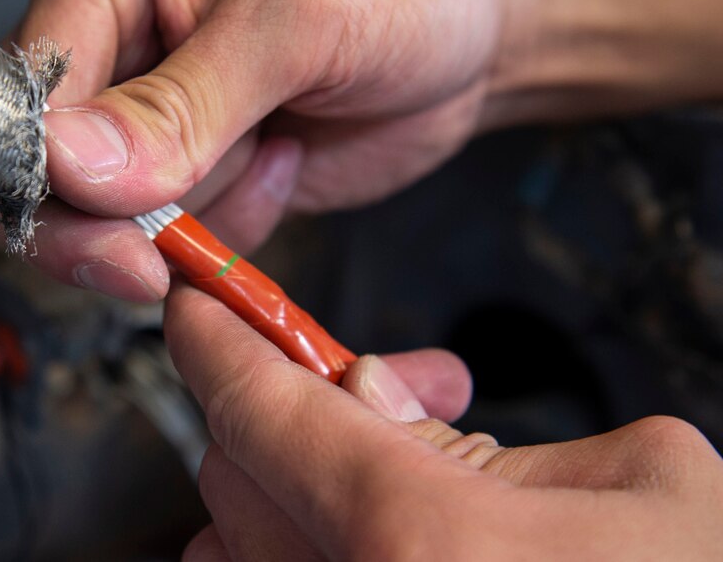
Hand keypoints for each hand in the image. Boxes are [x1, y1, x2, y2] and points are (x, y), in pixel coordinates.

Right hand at [16, 0, 505, 298]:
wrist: (477, 31)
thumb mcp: (298, 13)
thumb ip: (183, 98)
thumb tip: (70, 165)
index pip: (21, 83)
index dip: (48, 165)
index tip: (117, 215)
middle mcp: (112, 32)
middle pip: (39, 164)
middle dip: (112, 219)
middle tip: (172, 245)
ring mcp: (147, 108)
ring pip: (105, 215)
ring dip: (193, 214)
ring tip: (275, 142)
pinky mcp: (189, 167)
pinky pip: (168, 237)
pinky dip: (227, 228)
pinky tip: (283, 161)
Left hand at [166, 285, 722, 560]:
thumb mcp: (646, 487)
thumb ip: (488, 436)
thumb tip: (377, 401)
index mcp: (420, 541)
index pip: (257, 407)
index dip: (216, 338)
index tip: (197, 305)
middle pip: (232, 473)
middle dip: (288, 408)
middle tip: (377, 395)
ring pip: (231, 547)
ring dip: (284, 492)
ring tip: (384, 480)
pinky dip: (301, 550)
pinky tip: (386, 543)